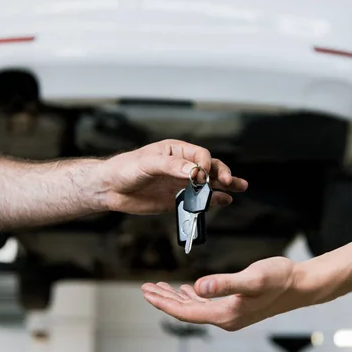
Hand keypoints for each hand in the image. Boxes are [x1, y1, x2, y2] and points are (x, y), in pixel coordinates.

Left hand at [100, 139, 247, 214]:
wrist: (110, 188)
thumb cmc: (126, 168)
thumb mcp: (147, 163)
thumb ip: (171, 166)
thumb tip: (194, 171)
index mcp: (176, 151)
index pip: (200, 155)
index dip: (206, 165)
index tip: (203, 176)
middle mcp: (181, 166)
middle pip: (210, 168)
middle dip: (222, 173)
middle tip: (231, 182)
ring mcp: (180, 183)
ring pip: (208, 184)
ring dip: (225, 185)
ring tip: (241, 188)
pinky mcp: (176, 199)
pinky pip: (198, 200)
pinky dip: (212, 200)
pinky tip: (224, 201)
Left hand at [142, 257, 308, 330]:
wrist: (301, 285)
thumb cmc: (279, 279)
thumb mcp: (252, 278)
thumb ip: (224, 283)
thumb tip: (197, 287)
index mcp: (225, 316)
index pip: (186, 312)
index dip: (164, 303)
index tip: (146, 293)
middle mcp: (226, 319)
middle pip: (186, 312)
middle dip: (164, 300)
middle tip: (145, 289)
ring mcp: (231, 314)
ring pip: (195, 308)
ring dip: (176, 298)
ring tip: (159, 288)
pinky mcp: (236, 306)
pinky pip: (207, 305)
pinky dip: (193, 297)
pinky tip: (188, 290)